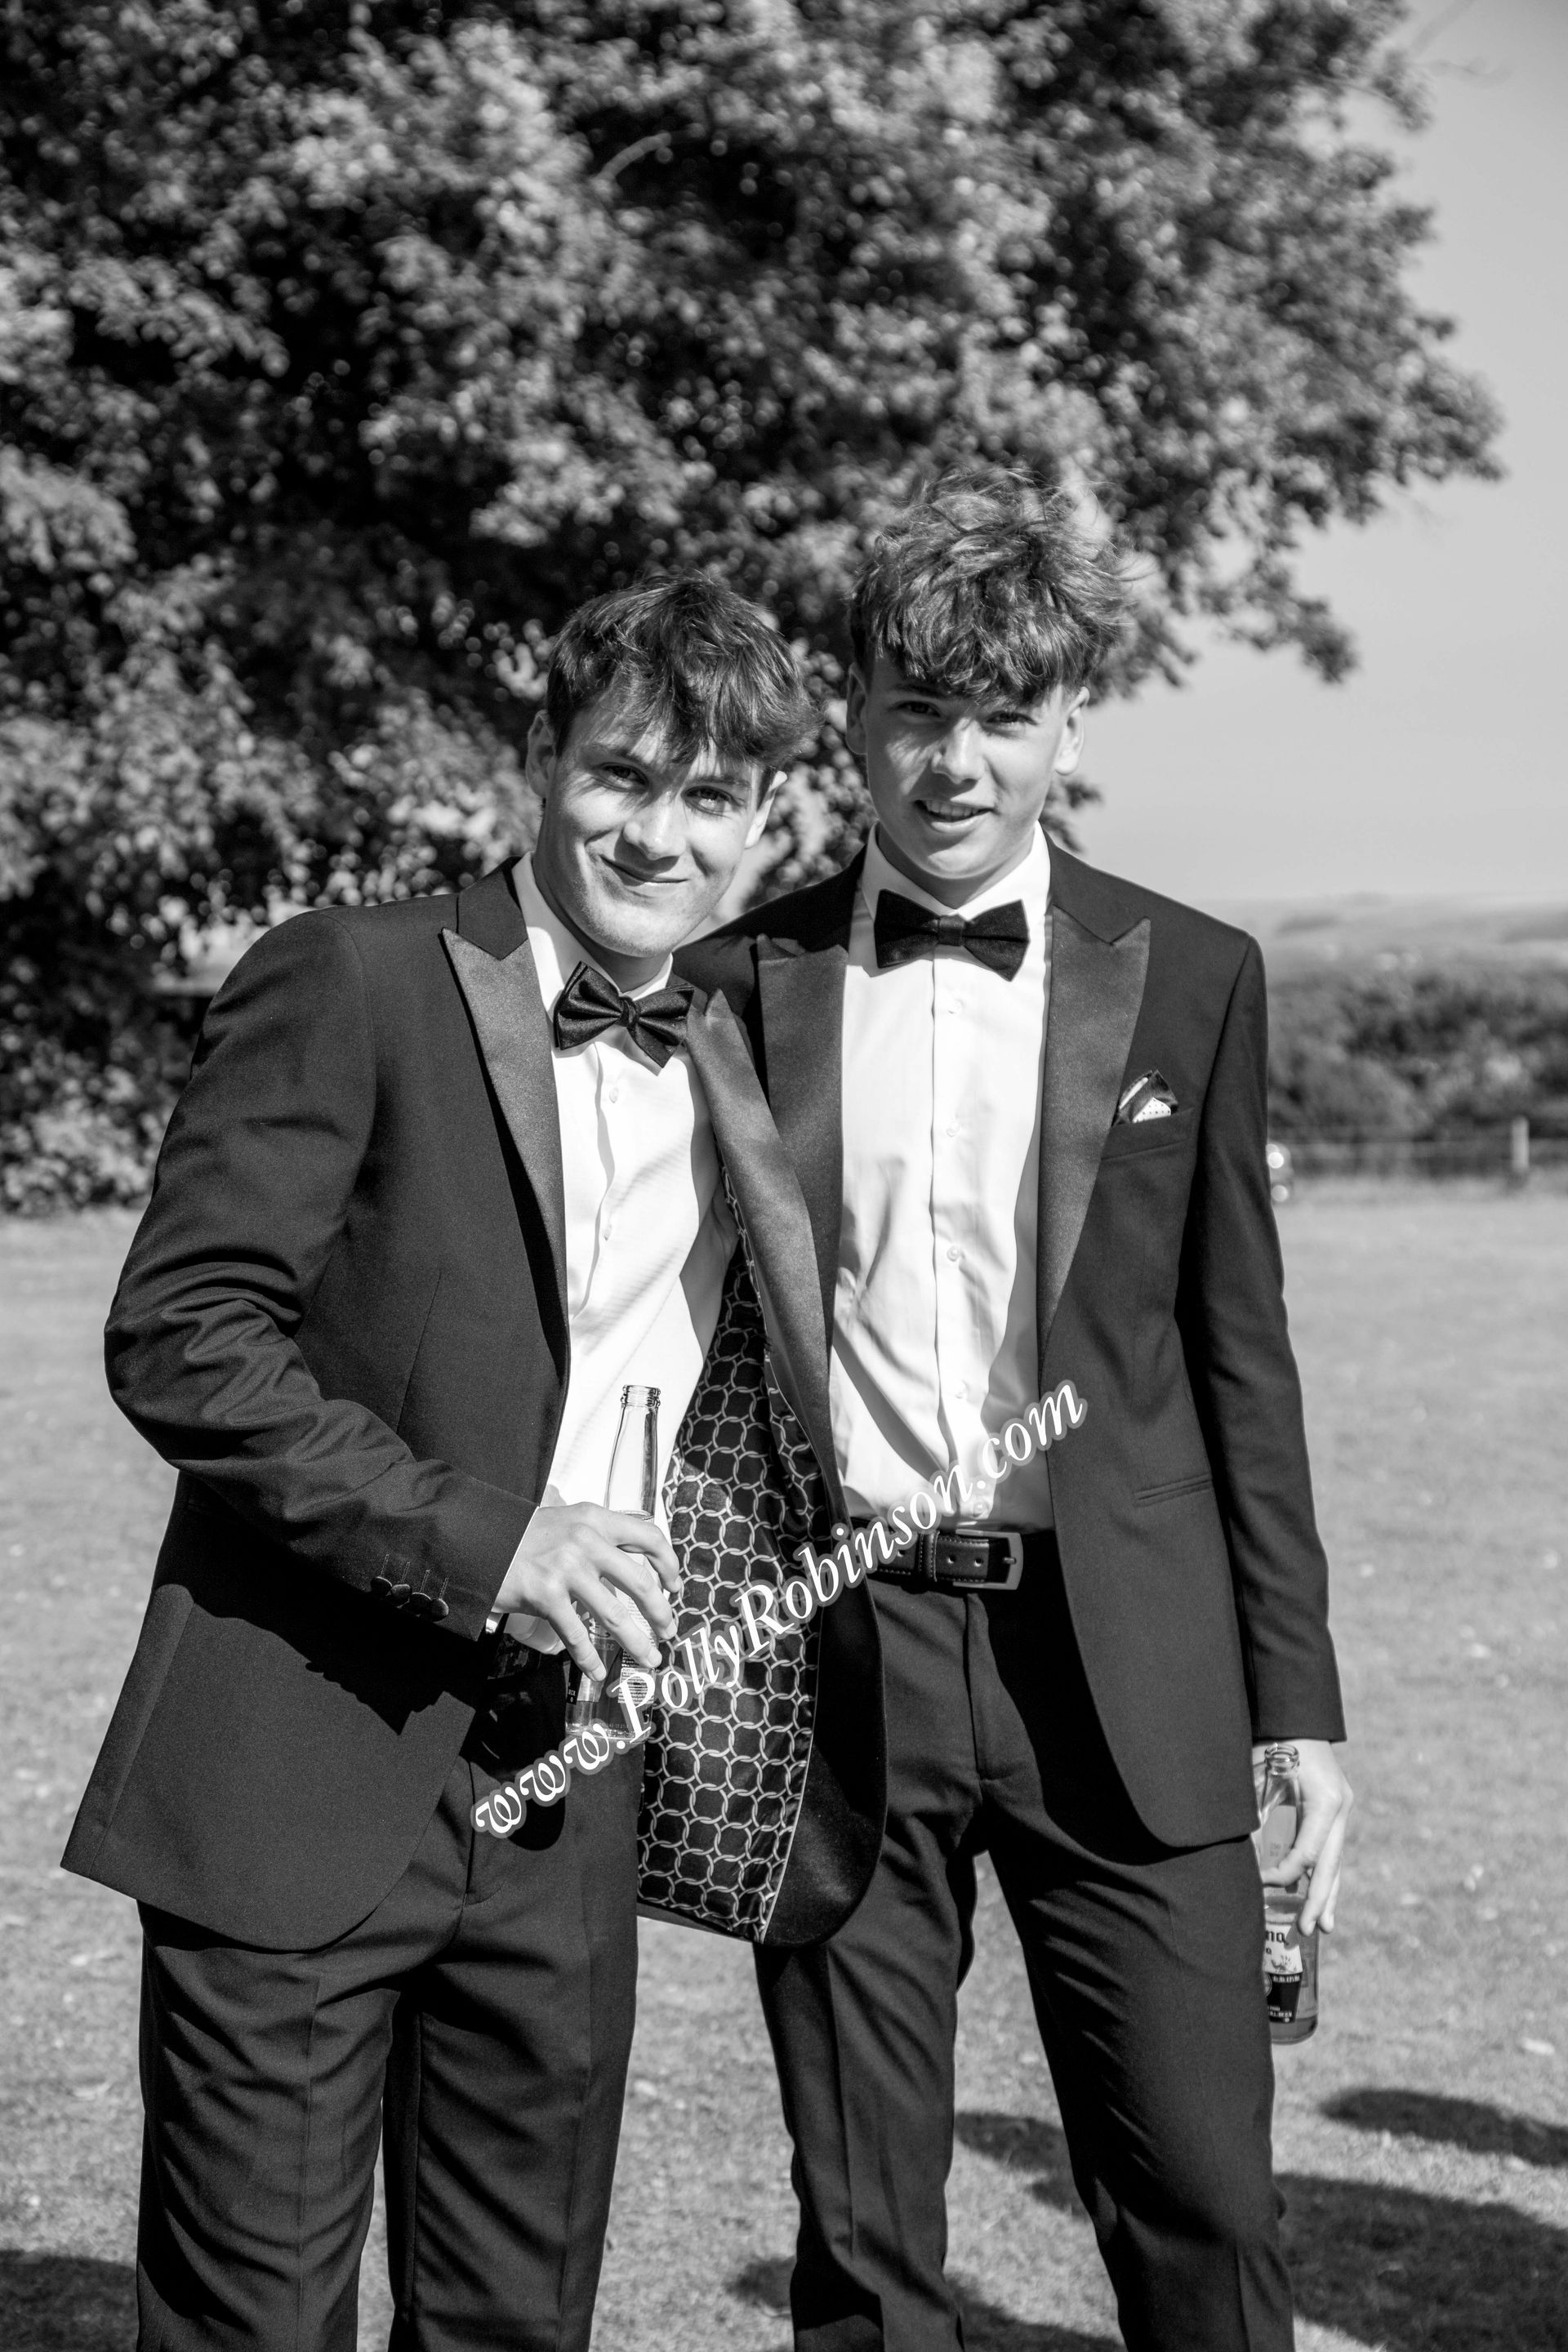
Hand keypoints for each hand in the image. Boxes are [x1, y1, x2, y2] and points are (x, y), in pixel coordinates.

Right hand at [491, 1504, 679, 1679]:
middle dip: (661, 1613)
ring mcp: (567, 1570)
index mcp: (597, 1519)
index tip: (675, 1586)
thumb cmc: (527, 1535)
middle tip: (669, 1631)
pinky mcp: (546, 1596)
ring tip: (649, 1658)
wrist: (481, 1539)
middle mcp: (587, 1541)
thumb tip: (633, 1567)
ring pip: (615, 1615)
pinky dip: (590, 1657)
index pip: (649, 1537)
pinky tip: (598, 1671)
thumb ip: (600, 1537)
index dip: (669, 1564)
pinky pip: (577, 1634)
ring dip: (636, 1642)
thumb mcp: (569, 1522)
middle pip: (641, 1583)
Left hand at [1253, 1737, 1352, 1935]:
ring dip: (1328, 1893)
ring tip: (1323, 1926)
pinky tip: (1321, 1896)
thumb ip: (1256, 1816)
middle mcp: (1339, 1808)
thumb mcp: (1259, 1777)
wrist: (1293, 1713)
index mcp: (1325, 1802)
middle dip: (1318, 1899)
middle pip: (1329, 1864)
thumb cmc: (1271, 1741)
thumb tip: (1247, 1856)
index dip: (1280, 1874)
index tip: (1259, 1882)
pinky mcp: (1335, 1807)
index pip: (1305, 1853)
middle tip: (1308, 1930)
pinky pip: (1330, 1847)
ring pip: (1335, 1860)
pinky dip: (1324, 1872)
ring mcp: (1341, 1808)